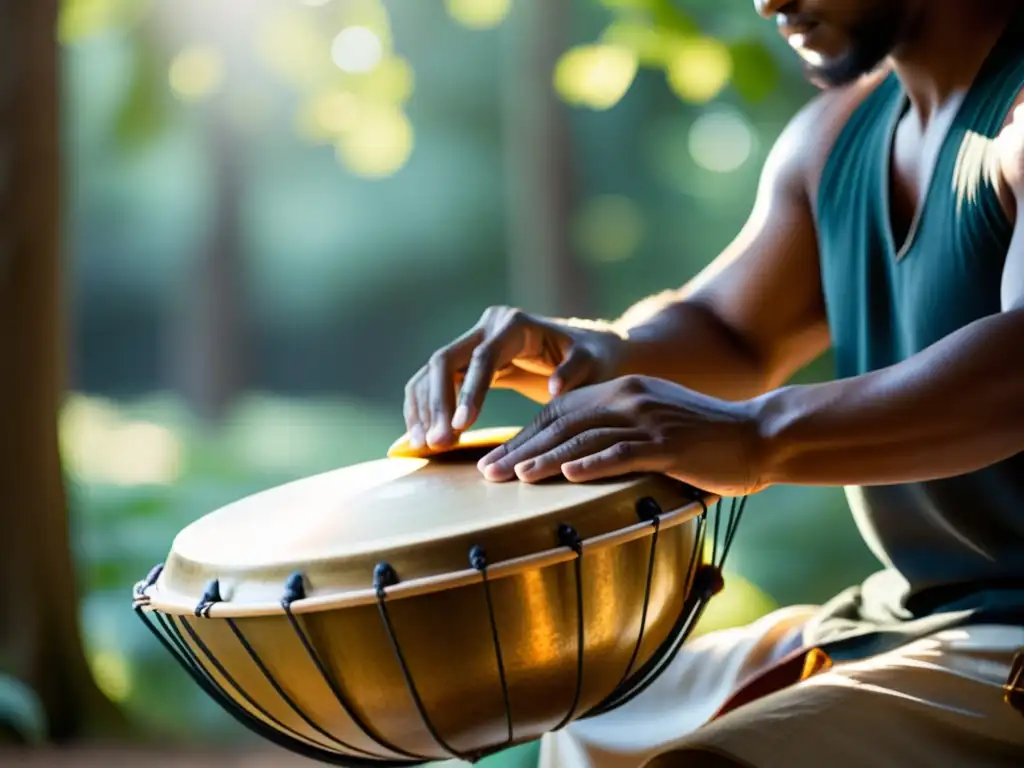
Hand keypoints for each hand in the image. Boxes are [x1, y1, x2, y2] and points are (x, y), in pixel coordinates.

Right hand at [404, 306, 625, 449]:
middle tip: (437, 443)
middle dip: (437, 403)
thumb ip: (577, 373)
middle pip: (445, 360)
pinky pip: (434, 382)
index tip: (462, 427)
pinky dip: (424, 408)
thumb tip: (552, 389)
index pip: (482, 358)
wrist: (594, 351)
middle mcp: (488, 326)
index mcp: (516, 325)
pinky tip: (420, 437)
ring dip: (423, 408)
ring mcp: (474, 341)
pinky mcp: (467, 361)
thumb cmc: (597, 360)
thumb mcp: (595, 365)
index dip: (469, 392)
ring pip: (432, 371)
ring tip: (424, 446)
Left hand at [476, 375, 766, 496]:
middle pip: (562, 424)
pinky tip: (566, 477)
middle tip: (488, 472)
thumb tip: (575, 462)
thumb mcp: (654, 425)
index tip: (496, 459)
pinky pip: (623, 453)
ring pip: (585, 438)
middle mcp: (629, 398)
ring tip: (513, 477)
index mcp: (622, 391)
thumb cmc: (705, 439)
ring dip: (545, 459)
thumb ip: (617, 435)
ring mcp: (649, 420)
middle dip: (522, 449)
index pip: (560, 412)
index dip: (525, 436)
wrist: (760, 434)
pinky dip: (592, 465)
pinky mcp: (669, 445)